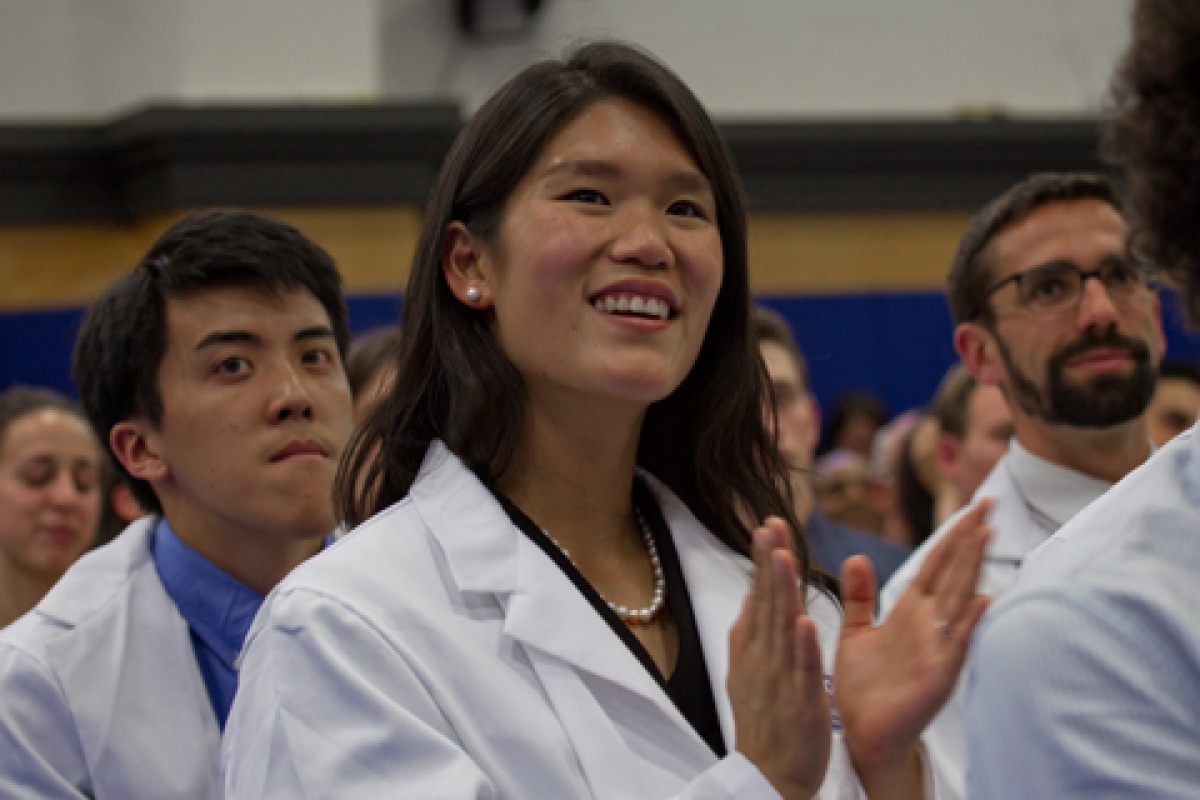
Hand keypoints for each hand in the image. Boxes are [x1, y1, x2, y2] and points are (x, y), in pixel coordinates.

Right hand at [728, 517, 830, 799]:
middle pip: (766, 603)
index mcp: (751, 650)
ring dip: (781, 592)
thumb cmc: (764, 724)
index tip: (767, 526)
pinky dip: (802, 648)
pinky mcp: (799, 704)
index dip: (763, 561)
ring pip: (781, 629)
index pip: (758, 596)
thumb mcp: (748, 672)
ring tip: (783, 557)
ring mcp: (778, 680)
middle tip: (771, 525)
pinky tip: (805, 623)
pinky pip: (802, 672)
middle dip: (769, 563)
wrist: (768, 777)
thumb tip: (752, 597)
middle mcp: (760, 659)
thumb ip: (751, 635)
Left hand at [833, 500, 991, 790]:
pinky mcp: (936, 676)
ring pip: (959, 599)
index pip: (936, 564)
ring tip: (987, 533)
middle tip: (990, 500)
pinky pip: (956, 645)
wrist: (863, 734)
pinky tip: (983, 600)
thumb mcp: (856, 631)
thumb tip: (858, 555)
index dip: (952, 534)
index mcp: (911, 612)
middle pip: (954, 572)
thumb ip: (860, 595)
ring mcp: (937, 648)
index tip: (972, 504)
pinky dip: (969, 624)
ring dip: (973, 567)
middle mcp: (930, 625)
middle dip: (970, 537)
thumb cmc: (864, 686)